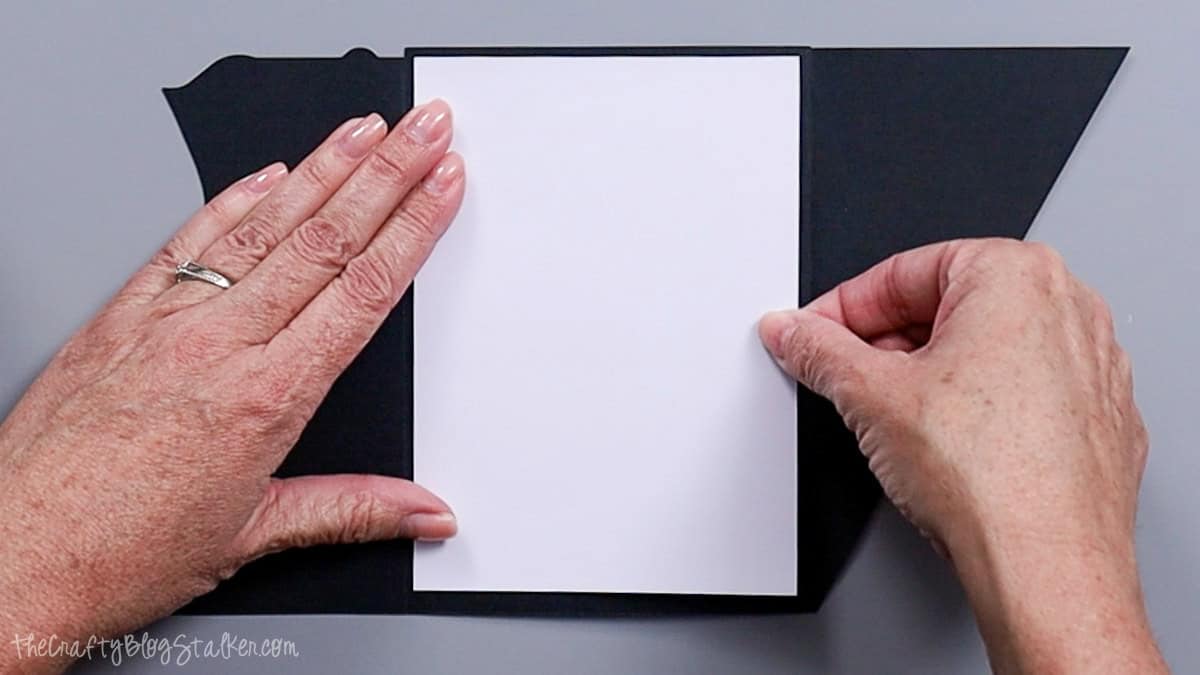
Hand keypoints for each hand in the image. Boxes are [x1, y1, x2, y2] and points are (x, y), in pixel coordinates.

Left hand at [0, 101, 463, 671]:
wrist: (11, 557)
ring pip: (263, 226)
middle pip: (324, 241)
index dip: (413, 229)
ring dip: (321, 170)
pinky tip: (267, 173)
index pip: (361, 292)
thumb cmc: (119, 551)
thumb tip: (425, 513)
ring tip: (361, 130)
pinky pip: (189, 241)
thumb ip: (354, 510)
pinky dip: (232, 200)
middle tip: (423, 129)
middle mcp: (219, 345)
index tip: (443, 186)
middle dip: (386, 174)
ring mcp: (168, 320)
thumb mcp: (254, 536)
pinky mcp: (122, 314)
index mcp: (266, 398)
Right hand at [759, 239, 1165, 673]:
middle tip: (848, 378)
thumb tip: (793, 334)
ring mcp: (1092, 362)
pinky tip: (946, 444)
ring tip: (897, 421)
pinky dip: (978, 406)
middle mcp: (1068, 306)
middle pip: (946, 306)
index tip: (814, 334)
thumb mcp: (870, 397)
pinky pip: (1021, 389)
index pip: (903, 272)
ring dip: (930, 376)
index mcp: (1017, 274)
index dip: (843, 309)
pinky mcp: (1097, 415)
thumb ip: (819, 352)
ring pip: (985, 348)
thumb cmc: (990, 478)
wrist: (1047, 565)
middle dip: (888, 343)